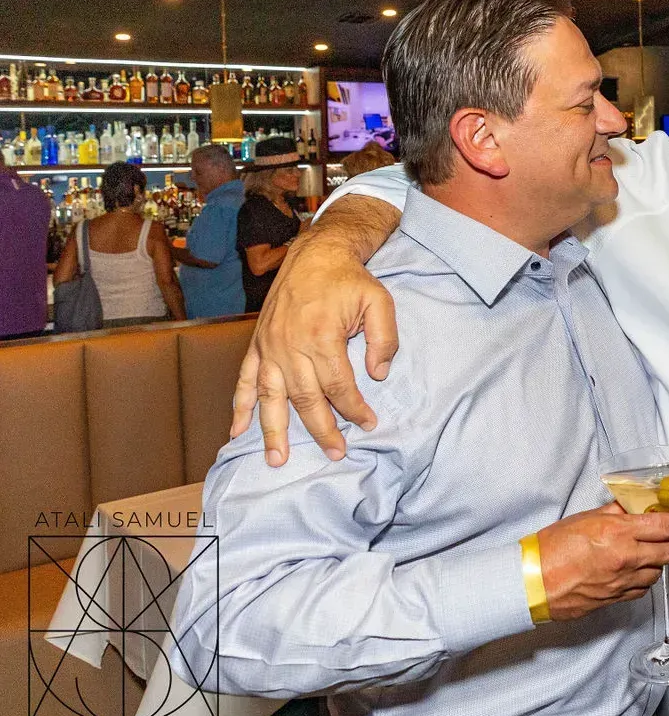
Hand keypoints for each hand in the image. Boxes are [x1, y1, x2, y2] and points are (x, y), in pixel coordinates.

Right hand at [230, 234, 396, 466]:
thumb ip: (385, 339)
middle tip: (336, 454)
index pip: (339, 385)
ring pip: (270, 397)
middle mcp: (290, 345)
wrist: (316, 253)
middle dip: (321, 430)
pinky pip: (244, 379)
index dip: (354, 409)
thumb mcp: (379, 301)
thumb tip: (378, 375)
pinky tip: (236, 431)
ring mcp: (269, 346)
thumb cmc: (350, 280)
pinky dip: (239, 406)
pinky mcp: (257, 344)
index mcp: (321, 336)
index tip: (368, 424)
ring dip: (273, 431)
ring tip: (278, 461)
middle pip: (305, 399)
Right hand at [538, 502, 668, 621]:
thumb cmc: (551, 548)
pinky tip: (633, 572)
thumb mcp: (585, 518)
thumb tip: (633, 508)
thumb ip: (615, 513)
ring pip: (657, 573)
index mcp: (619, 533)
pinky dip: (643, 579)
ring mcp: (622, 582)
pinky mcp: (615, 599)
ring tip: (649, 554)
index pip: (668, 527)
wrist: (531, 582)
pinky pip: (641, 589)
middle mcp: (626, 558)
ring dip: (659, 563)